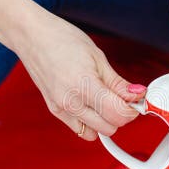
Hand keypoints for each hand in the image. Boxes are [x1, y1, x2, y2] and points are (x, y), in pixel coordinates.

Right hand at [0, 0, 144, 139]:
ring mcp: (60, 108)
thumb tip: (137, 95)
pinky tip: (93, 105)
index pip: (118, 114)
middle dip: (121, 114)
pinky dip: (91, 123)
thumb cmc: (61, 39)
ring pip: (95, 133)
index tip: (136, 98)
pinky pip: (80, 129)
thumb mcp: (98, 57)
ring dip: (106, 121)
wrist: (32, 35)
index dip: (133, 108)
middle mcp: (70, 102)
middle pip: (110, 127)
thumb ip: (118, 82)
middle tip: (123, 97)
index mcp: (84, 86)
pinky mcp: (55, 110)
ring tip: (106, 100)